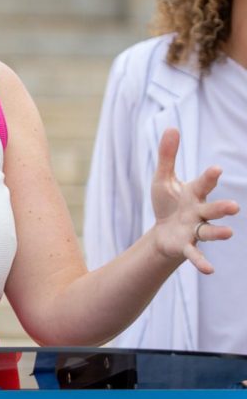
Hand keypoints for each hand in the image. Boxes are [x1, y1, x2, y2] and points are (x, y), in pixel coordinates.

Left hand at [151, 128, 238, 273]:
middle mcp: (199, 212)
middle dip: (222, 208)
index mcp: (194, 193)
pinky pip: (195, 253)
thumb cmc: (167, 203)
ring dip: (218, 233)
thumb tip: (171, 127)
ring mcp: (194, 230)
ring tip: (229, 234)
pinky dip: (201, 262)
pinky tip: (210, 270)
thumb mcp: (163, 179)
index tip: (216, 169)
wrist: (163, 232)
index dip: (209, 177)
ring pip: (208, 231)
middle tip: (234, 207)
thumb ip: (168, 155)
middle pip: (212, 209)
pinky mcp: (186, 246)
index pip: (203, 183)